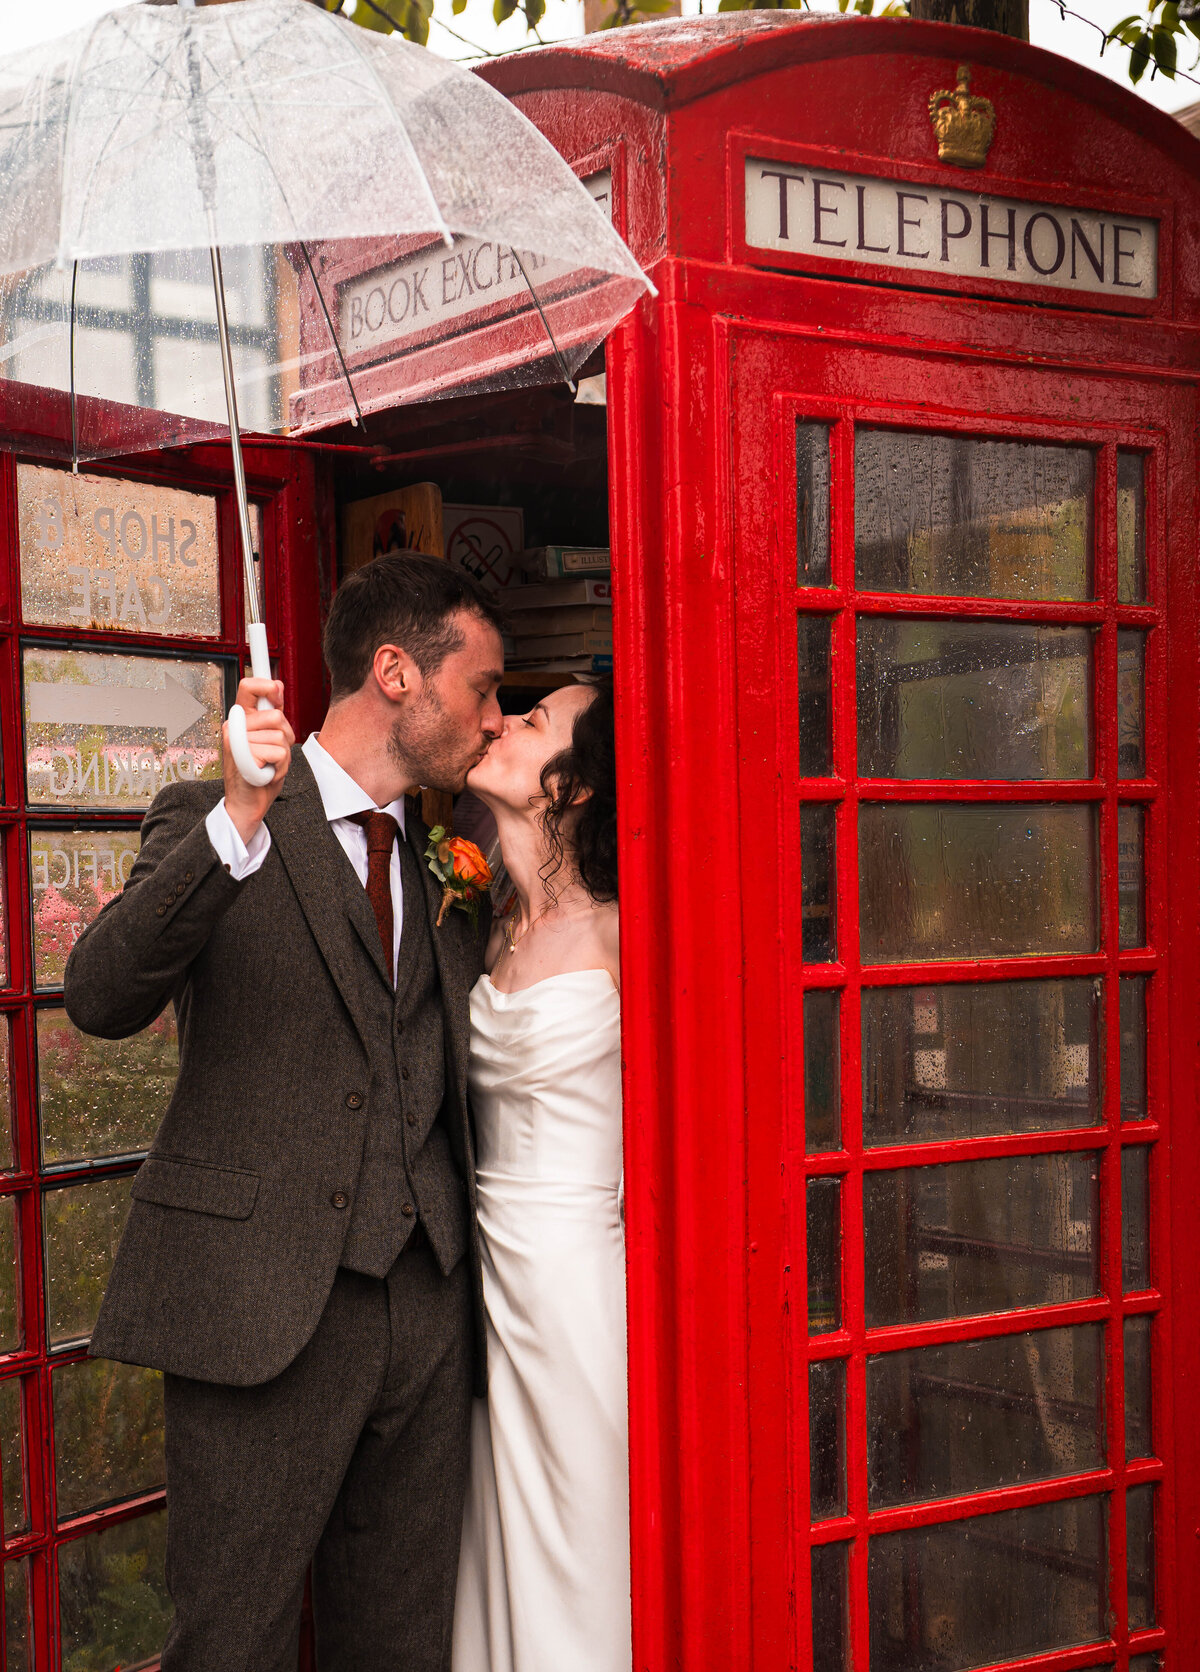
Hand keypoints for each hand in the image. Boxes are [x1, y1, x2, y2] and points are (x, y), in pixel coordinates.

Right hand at [222, 677, 293, 843]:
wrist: (249, 803)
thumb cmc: (260, 771)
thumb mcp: (271, 739)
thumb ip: (273, 714)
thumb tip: (277, 685)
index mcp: (241, 719)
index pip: (248, 687)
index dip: (267, 684)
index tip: (277, 690)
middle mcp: (234, 726)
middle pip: (276, 716)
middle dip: (285, 736)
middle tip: (274, 753)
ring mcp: (235, 741)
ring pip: (280, 736)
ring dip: (283, 755)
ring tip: (269, 765)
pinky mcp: (241, 756)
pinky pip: (278, 753)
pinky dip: (280, 767)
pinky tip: (266, 773)